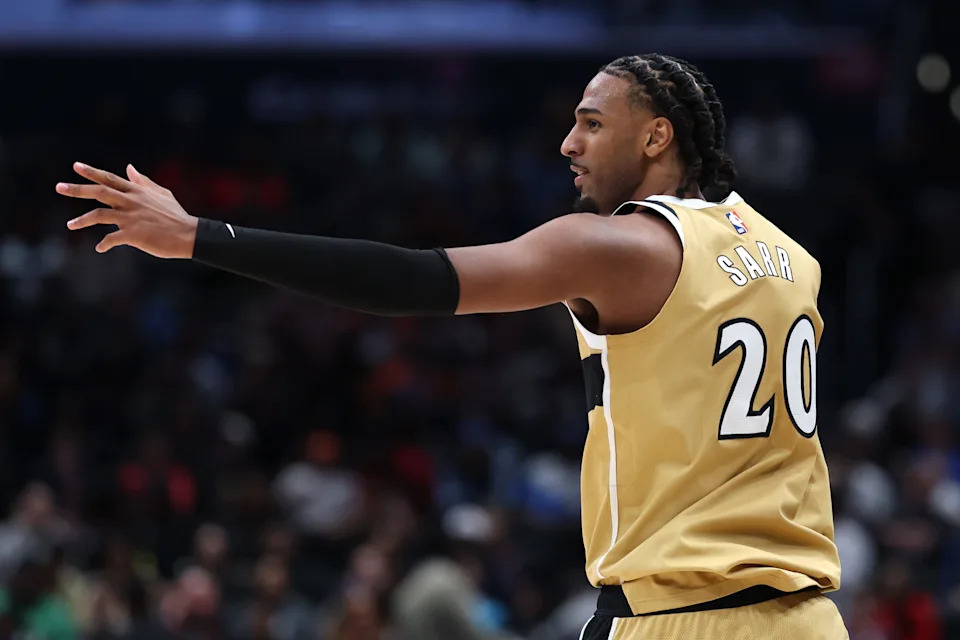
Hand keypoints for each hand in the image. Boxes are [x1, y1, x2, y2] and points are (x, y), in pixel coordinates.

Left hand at [58, 162, 198, 257]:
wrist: (189, 234)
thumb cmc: (176, 215)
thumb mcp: (161, 194)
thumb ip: (143, 182)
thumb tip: (129, 168)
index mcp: (137, 192)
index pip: (110, 179)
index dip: (92, 172)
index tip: (75, 167)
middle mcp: (131, 202)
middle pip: (99, 192)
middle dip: (77, 189)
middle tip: (59, 187)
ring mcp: (131, 218)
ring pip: (99, 215)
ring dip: (82, 220)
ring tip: (70, 225)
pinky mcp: (133, 234)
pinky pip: (112, 239)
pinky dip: (104, 244)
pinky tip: (100, 248)